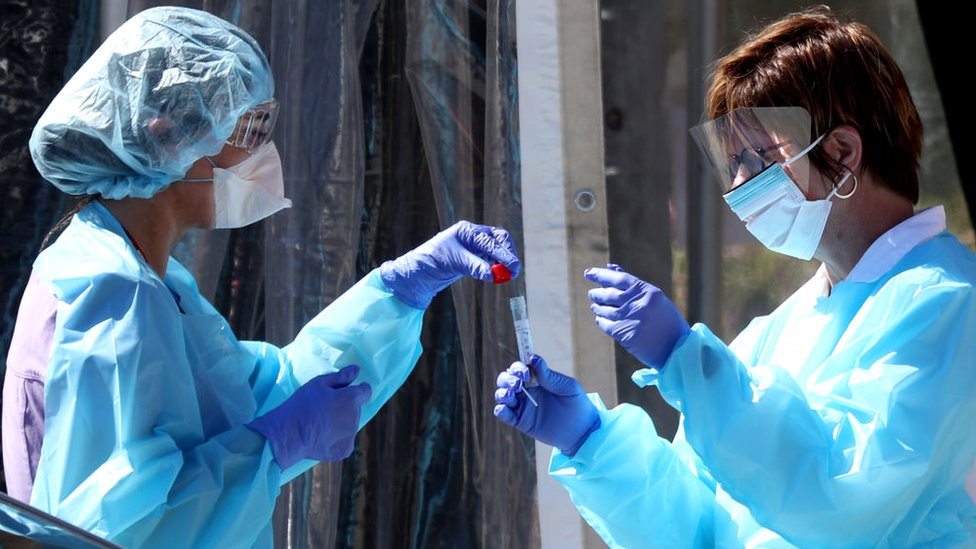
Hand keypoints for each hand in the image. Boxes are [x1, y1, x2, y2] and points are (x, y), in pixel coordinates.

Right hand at [246, 364, 371, 468]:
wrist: (290, 434)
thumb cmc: (302, 404)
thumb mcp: (319, 384)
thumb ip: (341, 377)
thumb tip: (357, 370)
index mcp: (352, 399)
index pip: (366, 392)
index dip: (359, 390)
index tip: (351, 391)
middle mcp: (356, 417)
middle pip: (355, 409)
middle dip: (345, 407)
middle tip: (324, 409)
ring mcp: (351, 435)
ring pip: (350, 425)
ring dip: (341, 423)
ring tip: (320, 423)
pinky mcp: (345, 450)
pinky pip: (344, 441)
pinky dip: (336, 439)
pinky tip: (321, 437)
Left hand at [380, 220, 520, 308]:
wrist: (417, 273)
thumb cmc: (430, 262)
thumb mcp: (452, 262)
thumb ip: (473, 266)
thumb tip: (492, 274)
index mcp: (466, 230)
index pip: (490, 239)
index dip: (503, 253)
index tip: (511, 267)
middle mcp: (472, 235)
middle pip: (499, 240)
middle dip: (508, 254)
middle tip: (514, 271)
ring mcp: (473, 246)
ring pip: (497, 249)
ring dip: (504, 261)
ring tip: (508, 275)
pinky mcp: (473, 258)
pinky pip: (491, 259)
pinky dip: (497, 266)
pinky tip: (499, 275)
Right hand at [493, 355, 598, 456]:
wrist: (582, 431)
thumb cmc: (577, 404)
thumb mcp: (567, 387)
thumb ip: (549, 376)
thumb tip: (533, 358)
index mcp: (537, 380)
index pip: (519, 369)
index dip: (518, 368)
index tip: (526, 372)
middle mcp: (527, 391)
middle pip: (506, 380)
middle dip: (507, 378)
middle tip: (518, 383)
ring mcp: (523, 406)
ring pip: (502, 395)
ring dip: (502, 392)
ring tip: (511, 394)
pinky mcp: (521, 421)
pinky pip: (504, 414)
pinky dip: (500, 410)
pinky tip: (504, 408)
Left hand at [585, 264, 688, 367]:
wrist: (677, 348)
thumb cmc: (665, 320)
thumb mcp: (654, 298)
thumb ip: (632, 284)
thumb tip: (610, 267)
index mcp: (649, 292)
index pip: (619, 278)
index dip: (601, 275)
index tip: (589, 273)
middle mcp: (640, 304)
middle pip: (610, 294)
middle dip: (597, 293)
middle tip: (592, 293)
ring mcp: (632, 319)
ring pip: (606, 310)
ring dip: (597, 307)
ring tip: (595, 306)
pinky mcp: (627, 335)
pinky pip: (606, 324)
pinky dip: (601, 320)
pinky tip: (601, 319)